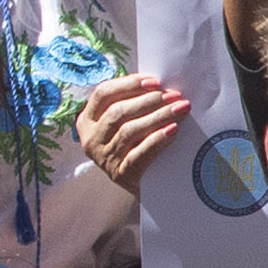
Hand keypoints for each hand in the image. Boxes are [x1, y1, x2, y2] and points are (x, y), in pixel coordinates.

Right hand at [71, 70, 193, 190]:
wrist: (145, 186)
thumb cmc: (137, 146)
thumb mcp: (127, 123)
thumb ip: (134, 105)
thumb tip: (160, 86)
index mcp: (87, 120)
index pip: (103, 94)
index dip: (128, 84)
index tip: (155, 82)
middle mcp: (91, 139)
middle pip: (118, 112)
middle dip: (149, 100)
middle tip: (174, 95)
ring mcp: (104, 158)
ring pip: (129, 130)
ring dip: (158, 116)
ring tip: (180, 109)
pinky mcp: (120, 174)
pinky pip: (139, 153)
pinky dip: (157, 139)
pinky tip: (173, 130)